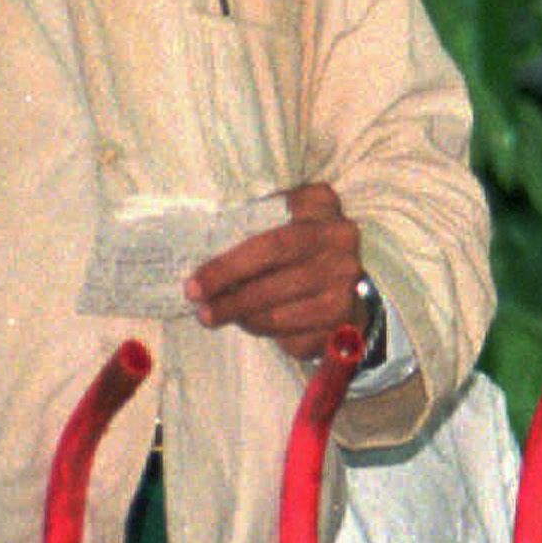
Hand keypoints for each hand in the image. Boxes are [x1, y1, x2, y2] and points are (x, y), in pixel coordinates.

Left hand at [188, 183, 368, 362]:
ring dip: (240, 315)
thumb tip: (201, 228)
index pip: (274, 240)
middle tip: (196, 303)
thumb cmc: (296, 242)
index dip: (230, 264)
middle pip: (276, 275)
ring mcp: (347, 284)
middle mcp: (342, 242)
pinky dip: (263, 331)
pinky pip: (292, 335)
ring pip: (280, 313)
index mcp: (321, 207)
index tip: (195, 281)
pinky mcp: (344, 320)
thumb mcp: (282, 211)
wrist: (344, 278)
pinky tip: (249, 322)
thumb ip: (254, 211)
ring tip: (214, 314)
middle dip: (229, 293)